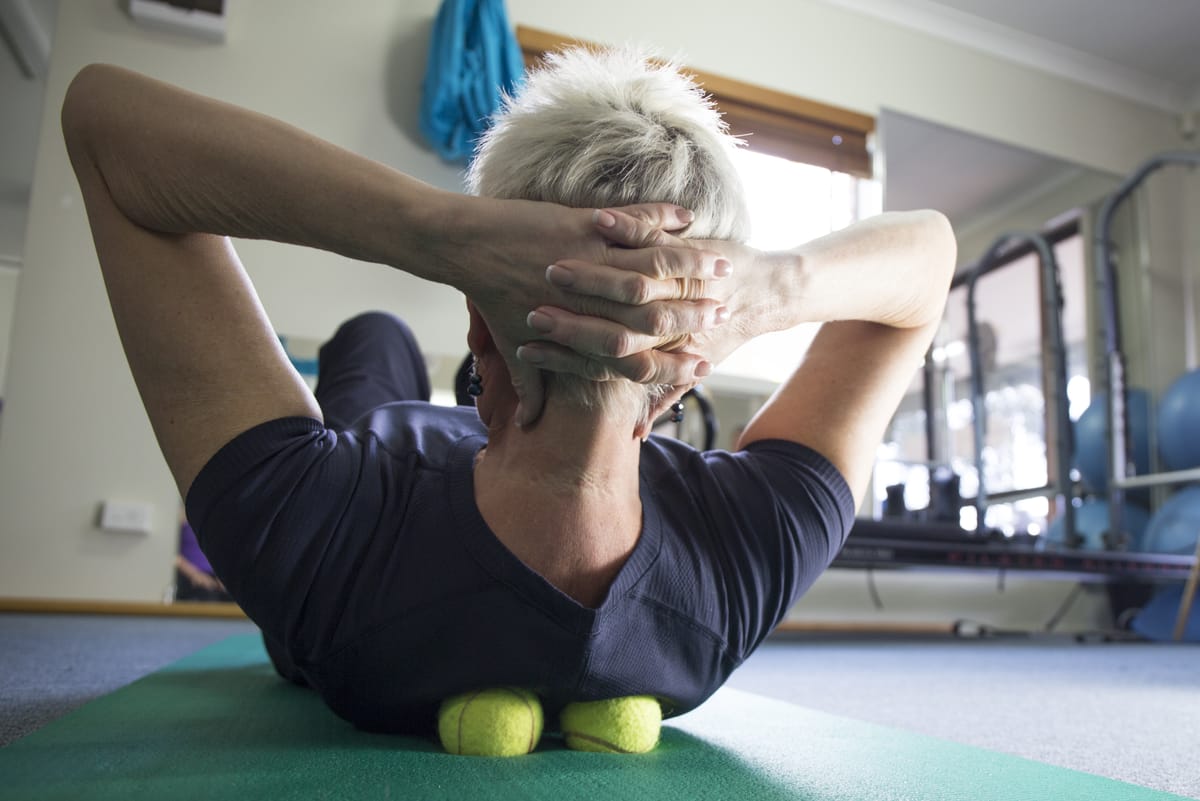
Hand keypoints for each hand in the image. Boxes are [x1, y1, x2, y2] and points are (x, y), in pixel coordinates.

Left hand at [447, 198, 735, 424]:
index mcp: (582, 333)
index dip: (676, 365)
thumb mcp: (512, 345)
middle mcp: (594, 302)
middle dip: (698, 314)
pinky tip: (689, 218)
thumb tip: (528, 424)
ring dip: (695, 264)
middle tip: (728, 310)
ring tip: (723, 262)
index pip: (641, 359)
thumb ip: (530, 386)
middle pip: (661, 314)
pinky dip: (664, 219)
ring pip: (657, 266)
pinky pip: (636, 221)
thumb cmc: (489, 297)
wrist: (462, 245)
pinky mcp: (585, 223)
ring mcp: (593, 261)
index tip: (705, 366)